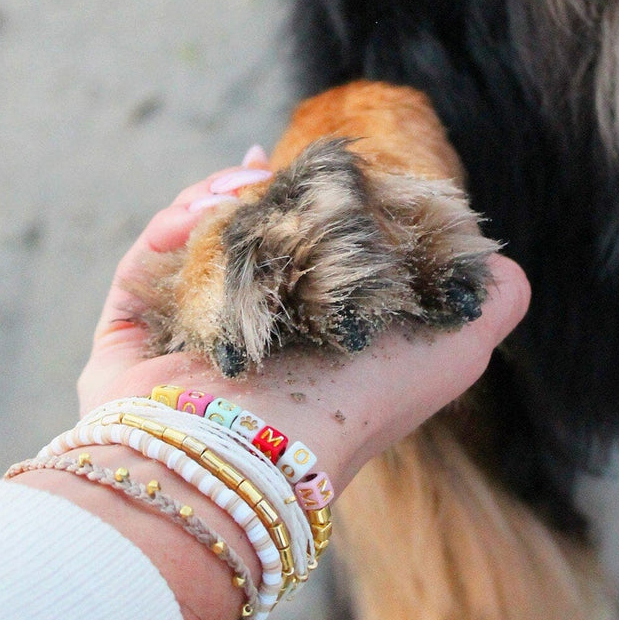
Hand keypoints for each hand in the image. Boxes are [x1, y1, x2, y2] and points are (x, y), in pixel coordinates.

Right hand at [78, 155, 529, 493]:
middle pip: (242, 250)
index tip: (316, 167)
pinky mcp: (127, 345)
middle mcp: (248, 348)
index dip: (310, 211)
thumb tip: (492, 254)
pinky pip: (140, 271)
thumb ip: (490, 297)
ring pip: (188, 252)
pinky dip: (168, 229)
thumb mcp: (456, 347)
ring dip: (211, 204)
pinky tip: (200, 210)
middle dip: (254, 201)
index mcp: (312, 345)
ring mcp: (183, 346)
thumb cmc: (360, 399)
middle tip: (264, 168)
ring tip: (240, 183)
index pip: (305, 264)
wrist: (261, 452)